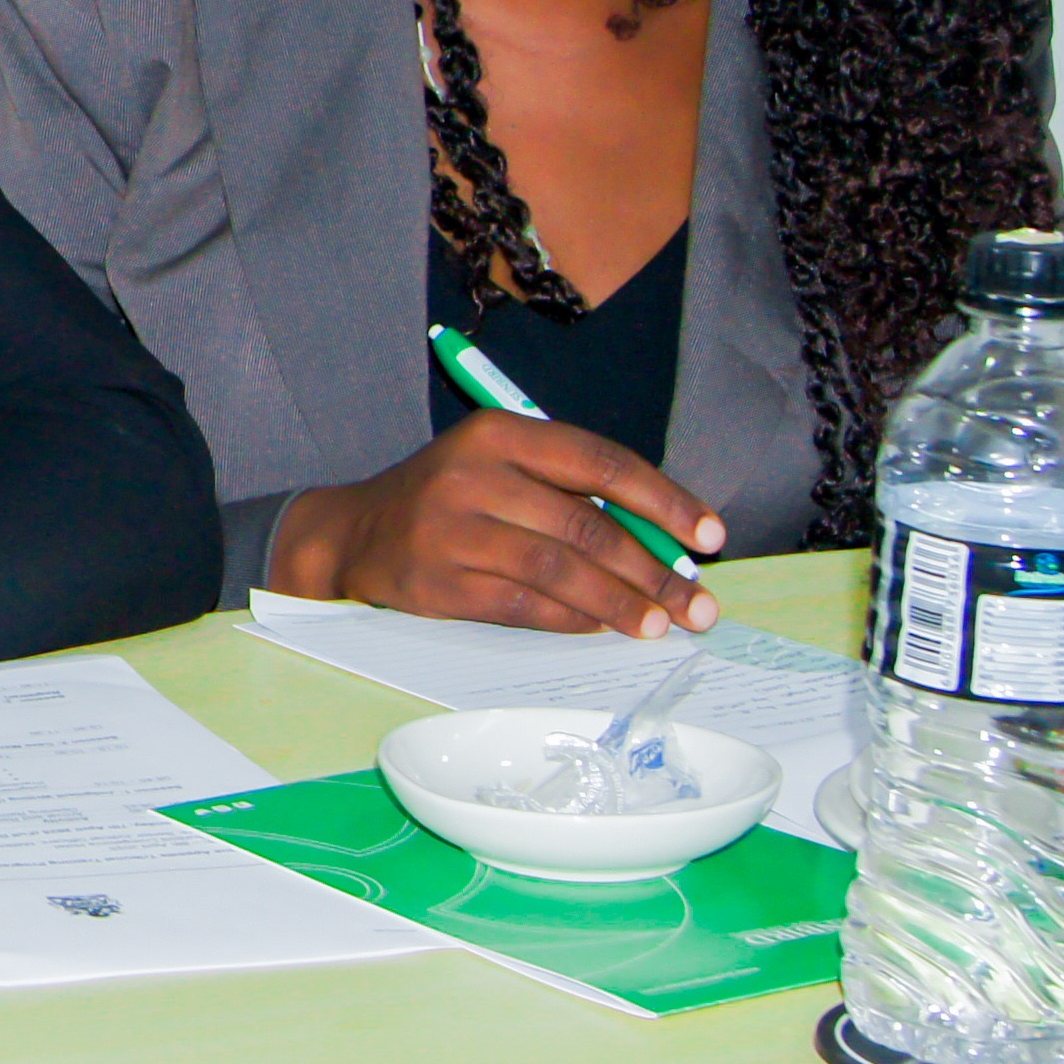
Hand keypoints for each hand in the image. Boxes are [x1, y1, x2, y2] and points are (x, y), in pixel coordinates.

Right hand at [271, 413, 724, 635]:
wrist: (353, 534)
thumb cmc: (449, 500)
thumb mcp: (499, 468)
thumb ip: (569, 492)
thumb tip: (664, 543)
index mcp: (497, 434)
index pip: (600, 461)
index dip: (663, 501)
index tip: (710, 537)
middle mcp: (472, 476)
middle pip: (585, 526)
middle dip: (654, 571)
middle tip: (699, 606)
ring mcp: (449, 530)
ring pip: (558, 571)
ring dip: (620, 604)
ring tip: (659, 626)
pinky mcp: (437, 582)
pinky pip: (523, 607)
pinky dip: (572, 621)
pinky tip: (601, 629)